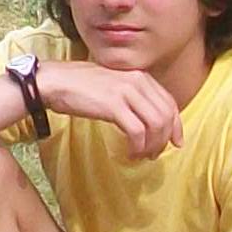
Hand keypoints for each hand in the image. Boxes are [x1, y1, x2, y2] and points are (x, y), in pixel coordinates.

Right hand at [37, 58, 182, 159]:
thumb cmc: (79, 86)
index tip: (176, 142)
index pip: (169, 103)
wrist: (54, 82)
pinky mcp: (114, 105)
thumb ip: (132, 95)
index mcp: (140, 76)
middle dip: (165, 139)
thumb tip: (147, 118)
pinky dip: (138, 147)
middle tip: (154, 154)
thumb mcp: (113, 84)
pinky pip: (138, 132)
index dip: (176, 126)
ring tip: (141, 155)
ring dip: (152, 145)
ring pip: (156, 125)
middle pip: (166, 115)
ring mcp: (126, 92)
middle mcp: (137, 81)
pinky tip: (130, 153)